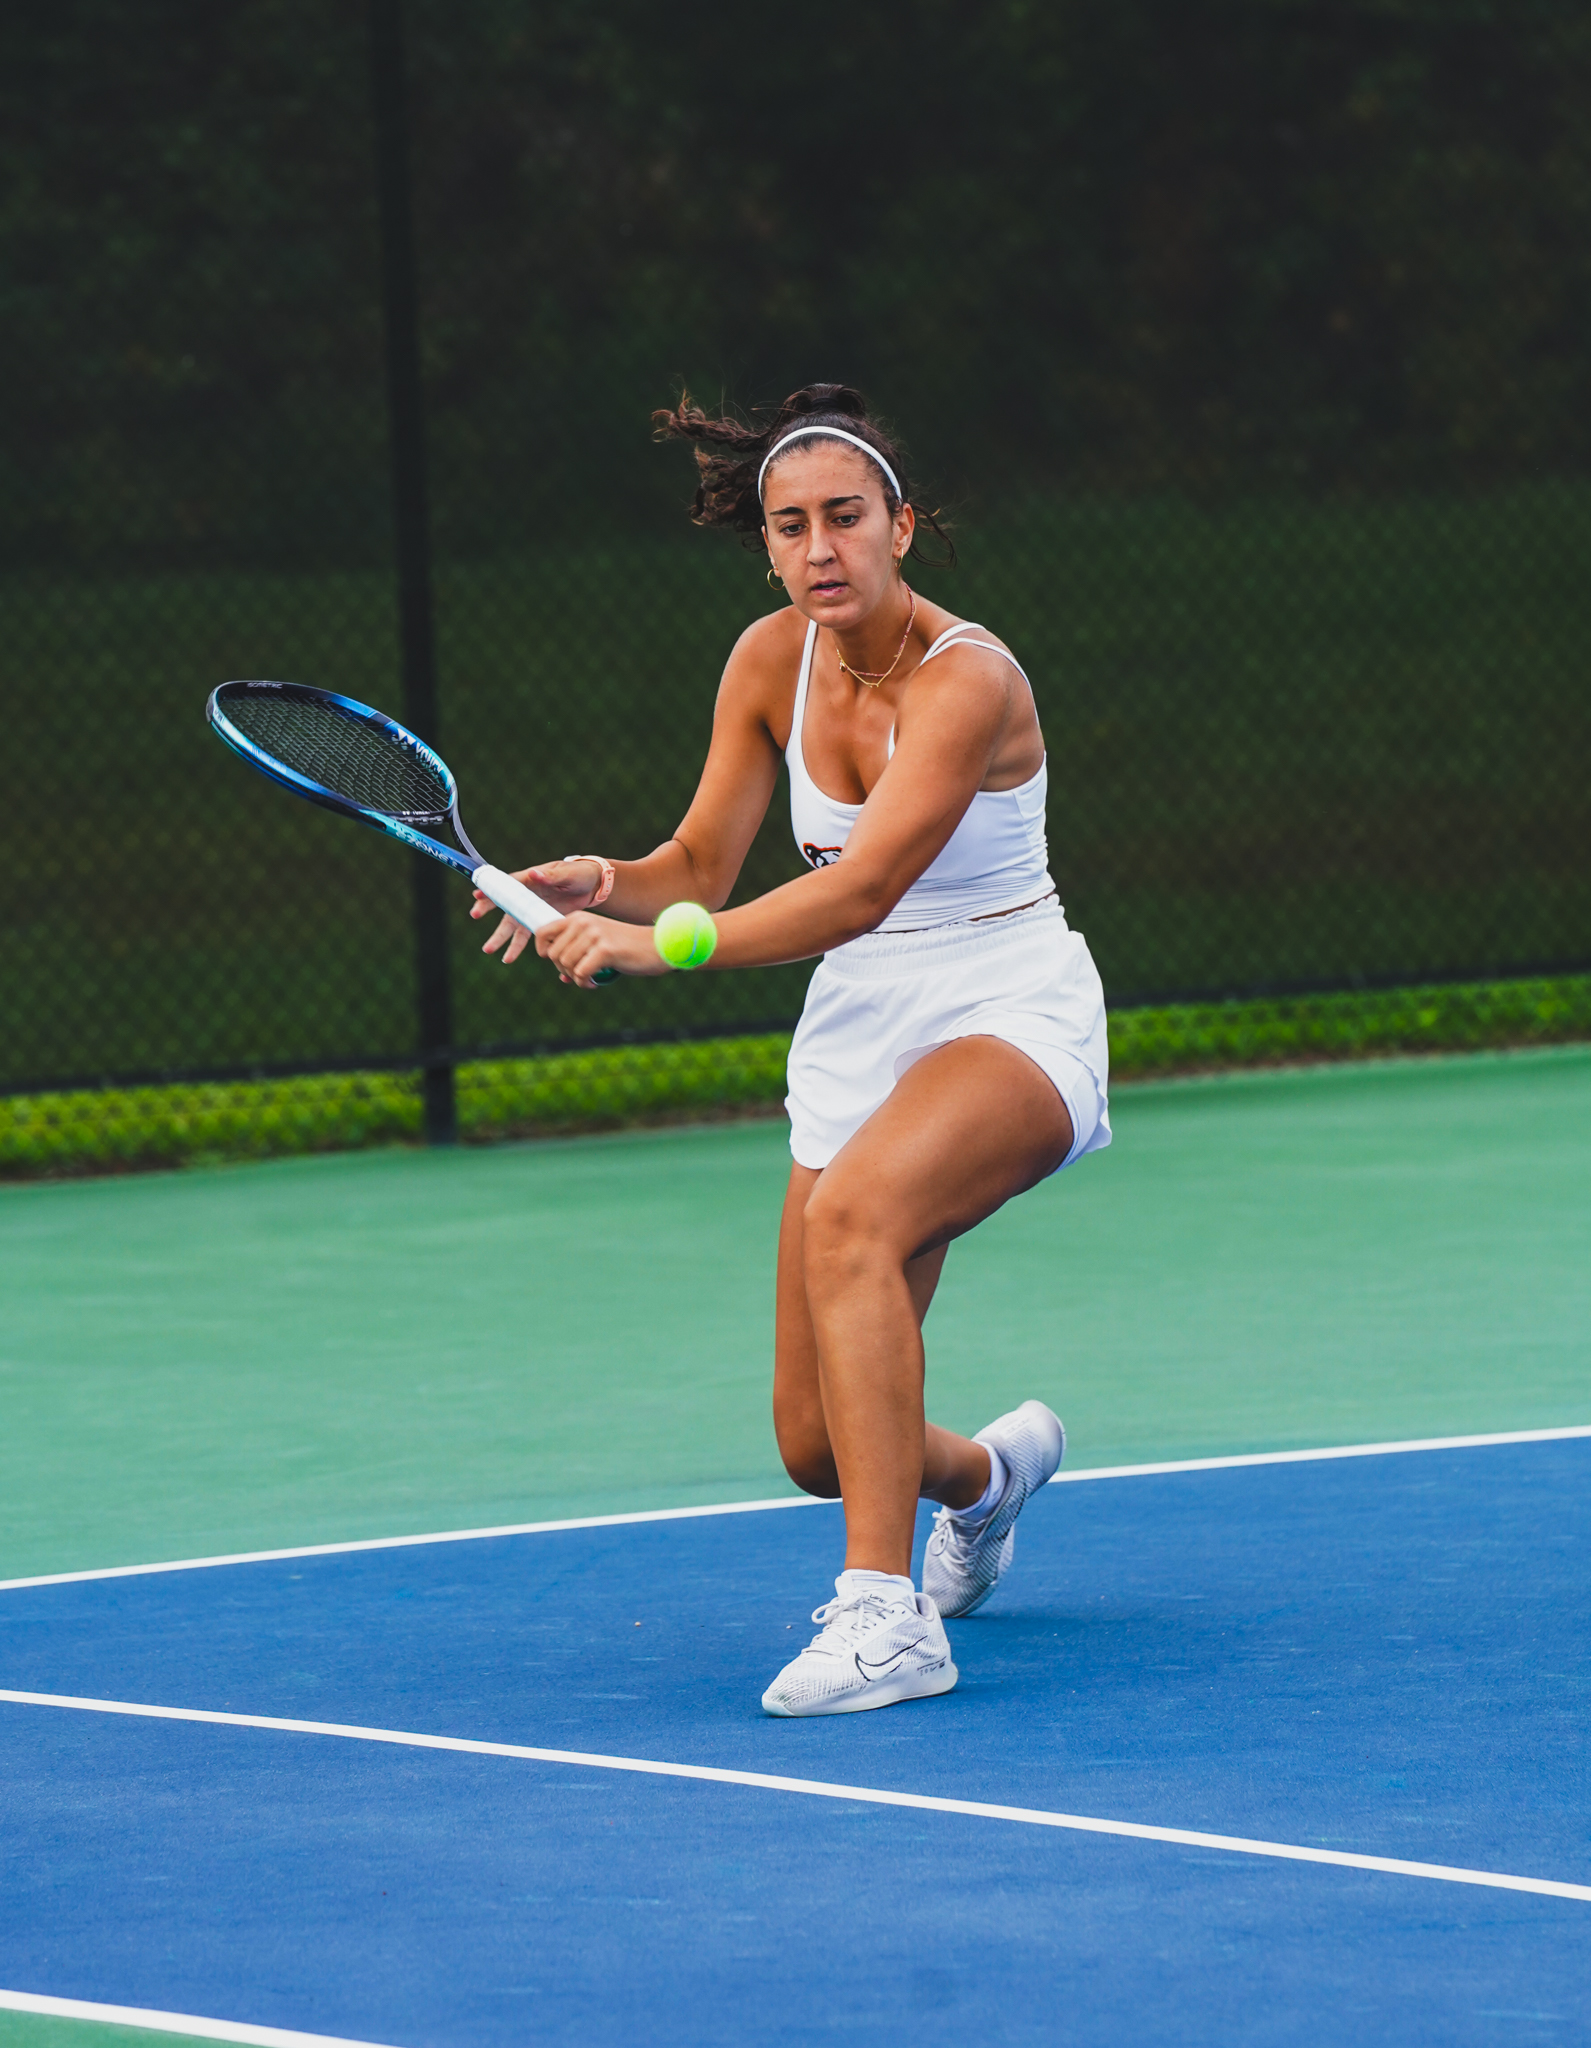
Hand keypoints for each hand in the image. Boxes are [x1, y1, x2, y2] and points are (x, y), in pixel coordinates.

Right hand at [472, 861, 598, 964]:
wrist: (593, 888)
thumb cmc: (579, 874)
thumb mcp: (568, 874)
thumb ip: (551, 876)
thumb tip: (534, 873)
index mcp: (531, 880)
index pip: (508, 884)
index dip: (493, 888)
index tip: (477, 894)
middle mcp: (527, 896)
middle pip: (504, 905)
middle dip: (487, 909)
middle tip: (474, 915)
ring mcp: (532, 910)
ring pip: (512, 925)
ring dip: (501, 938)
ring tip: (489, 950)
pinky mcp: (539, 923)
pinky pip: (526, 936)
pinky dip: (517, 947)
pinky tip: (508, 958)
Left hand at [537, 912, 669, 986]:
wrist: (657, 945)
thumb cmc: (628, 948)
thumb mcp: (599, 944)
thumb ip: (579, 954)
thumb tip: (562, 978)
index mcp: (578, 917)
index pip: (542, 932)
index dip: (544, 951)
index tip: (559, 963)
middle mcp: (583, 922)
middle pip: (552, 954)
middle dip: (563, 970)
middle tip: (580, 974)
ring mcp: (594, 935)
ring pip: (565, 965)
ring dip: (576, 978)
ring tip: (591, 979)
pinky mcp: (604, 950)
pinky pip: (580, 973)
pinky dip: (585, 983)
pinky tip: (596, 983)